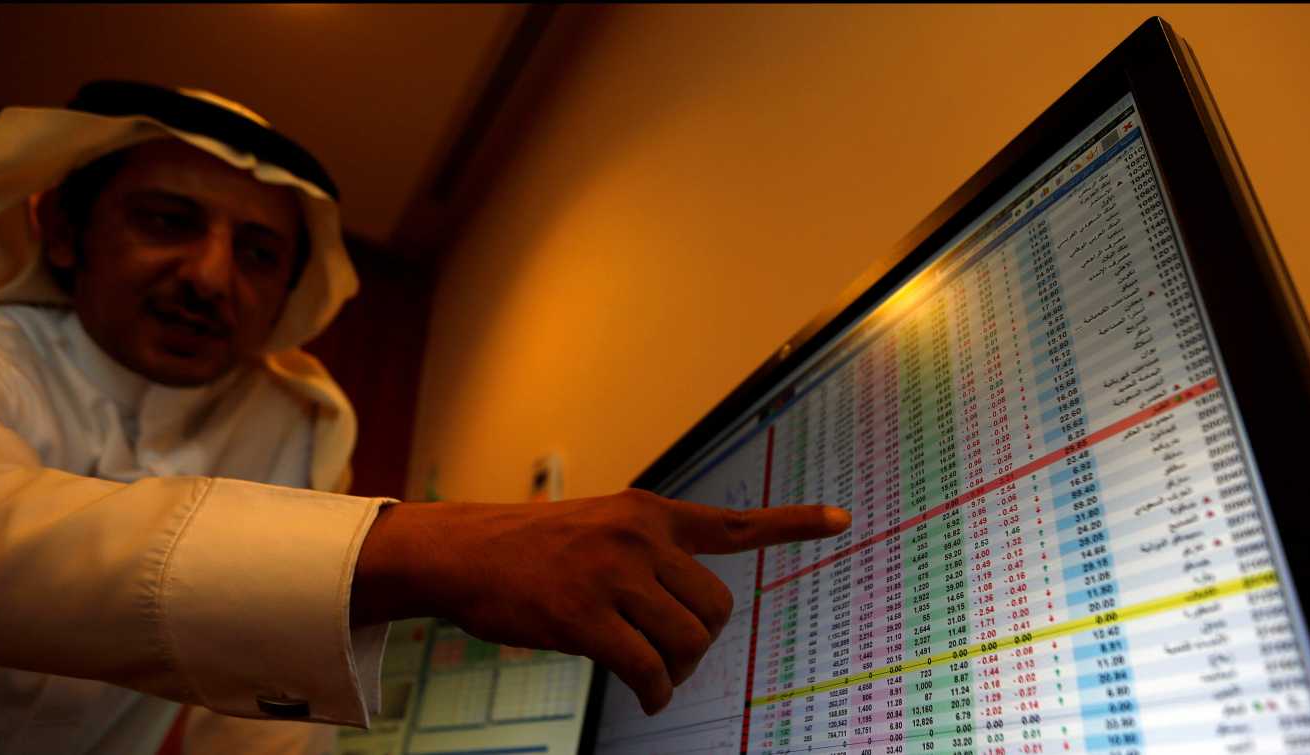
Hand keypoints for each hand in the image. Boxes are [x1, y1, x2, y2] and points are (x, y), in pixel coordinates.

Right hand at [351, 489, 849, 714]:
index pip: (735, 523)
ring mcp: (613, 574)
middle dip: (702, 643)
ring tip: (654, 676)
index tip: (844, 519)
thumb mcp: (602, 526)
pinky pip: (647, 669)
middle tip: (672, 657)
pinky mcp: (585, 616)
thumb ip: (652, 553)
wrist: (465, 553)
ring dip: (677, 672)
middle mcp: (641, 537)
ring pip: (687, 642)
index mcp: (651, 513)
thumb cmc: (534, 548)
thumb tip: (699, 613)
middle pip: (716, 609)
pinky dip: (654, 692)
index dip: (794, 524)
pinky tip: (646, 695)